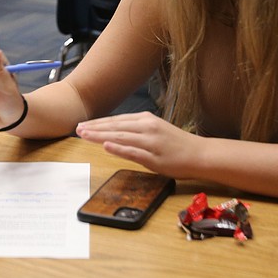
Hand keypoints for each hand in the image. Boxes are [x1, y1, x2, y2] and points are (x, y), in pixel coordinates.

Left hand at [76, 112, 201, 177]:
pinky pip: (133, 152)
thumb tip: (115, 131)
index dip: (98, 122)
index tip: (83, 124)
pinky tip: (106, 146)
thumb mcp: (156, 130)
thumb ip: (136, 130)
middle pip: (115, 126)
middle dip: (94, 128)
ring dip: (101, 136)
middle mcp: (147, 127)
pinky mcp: (155, 157)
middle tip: (77, 129)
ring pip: (121, 137)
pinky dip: (119, 148)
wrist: (200, 154)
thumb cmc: (177, 144)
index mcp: (146, 119)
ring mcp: (151, 142)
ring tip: (85, 135)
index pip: (117, 120)